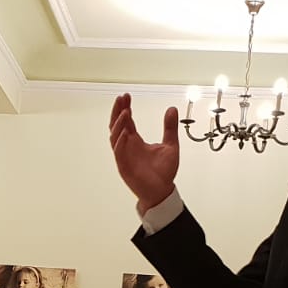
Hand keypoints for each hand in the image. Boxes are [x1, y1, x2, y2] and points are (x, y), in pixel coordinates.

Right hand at [108, 93, 180, 213]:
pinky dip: (120, 141)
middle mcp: (127, 146)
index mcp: (135, 141)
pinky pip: (119, 152)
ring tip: (125, 112)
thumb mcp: (170, 145)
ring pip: (115, 136)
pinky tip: (125, 132)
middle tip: (121, 99)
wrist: (162, 191)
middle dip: (118, 111)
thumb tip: (172, 109)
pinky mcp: (124, 166)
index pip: (126, 121)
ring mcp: (124, 156)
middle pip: (117, 125)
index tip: (126, 96)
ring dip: (118, 124)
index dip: (125, 108)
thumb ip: (169, 128)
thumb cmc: (163, 172)